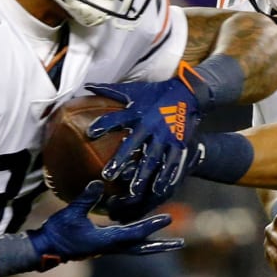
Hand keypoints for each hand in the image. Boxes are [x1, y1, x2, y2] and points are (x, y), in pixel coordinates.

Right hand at [28, 181, 181, 266]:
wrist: (46, 248)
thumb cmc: (58, 232)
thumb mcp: (71, 212)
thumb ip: (86, 198)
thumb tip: (98, 182)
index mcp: (107, 240)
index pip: (134, 233)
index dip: (151, 225)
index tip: (168, 219)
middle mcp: (111, 247)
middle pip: (142, 248)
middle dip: (161, 245)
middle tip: (181, 242)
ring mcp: (108, 248)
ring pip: (136, 248)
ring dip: (153, 244)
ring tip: (170, 242)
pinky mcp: (103, 246)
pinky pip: (127, 244)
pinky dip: (139, 240)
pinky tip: (144, 234)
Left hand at [85, 67, 206, 204]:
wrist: (188, 92)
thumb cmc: (156, 92)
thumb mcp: (134, 89)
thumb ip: (110, 90)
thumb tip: (88, 86)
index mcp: (138, 111)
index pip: (117, 118)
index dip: (104, 124)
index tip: (90, 133)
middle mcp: (150, 125)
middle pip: (133, 144)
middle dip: (121, 159)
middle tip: (107, 175)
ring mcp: (165, 135)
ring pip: (152, 158)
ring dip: (142, 175)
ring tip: (134, 190)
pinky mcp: (178, 143)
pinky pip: (172, 162)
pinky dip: (166, 176)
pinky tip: (159, 190)